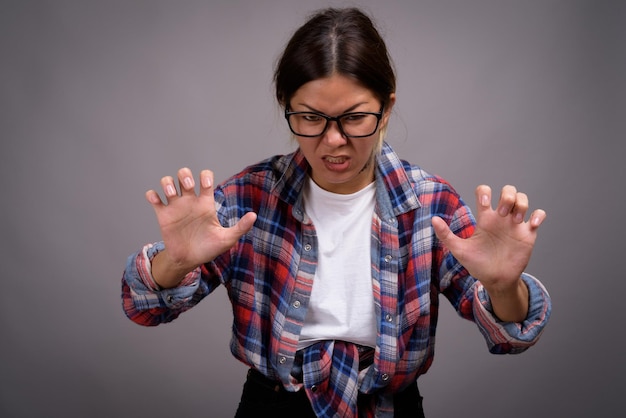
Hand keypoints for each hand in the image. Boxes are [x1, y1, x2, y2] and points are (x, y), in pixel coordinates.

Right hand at [145, 168, 256, 287]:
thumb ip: (240, 227)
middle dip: (185, 175)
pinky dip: (152, 195)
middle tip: (189, 188)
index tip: (206, 186)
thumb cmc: (209, 248)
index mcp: (205, 203)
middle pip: (184, 175)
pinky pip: (153, 198)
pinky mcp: (163, 215)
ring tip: (171, 194)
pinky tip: (157, 201)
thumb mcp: (227, 239)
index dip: (205, 176)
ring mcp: (175, 207)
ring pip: (167, 182)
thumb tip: (254, 216)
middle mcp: (190, 201)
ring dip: (167, 182)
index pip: (205, 178)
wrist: (190, 261)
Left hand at [432, 185, 545, 320]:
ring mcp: (515, 224)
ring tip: (516, 220)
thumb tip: (433, 219)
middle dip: (507, 196)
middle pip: (508, 191)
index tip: (484, 204)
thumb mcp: (459, 250)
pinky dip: (539, 215)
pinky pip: (539, 215)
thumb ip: (446, 235)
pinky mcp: (528, 233)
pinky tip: (532, 224)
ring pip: (523, 199)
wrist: (495, 280)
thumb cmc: (477, 264)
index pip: (485, 192)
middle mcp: (501, 218)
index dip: (485, 193)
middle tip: (502, 213)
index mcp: (485, 218)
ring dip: (521, 204)